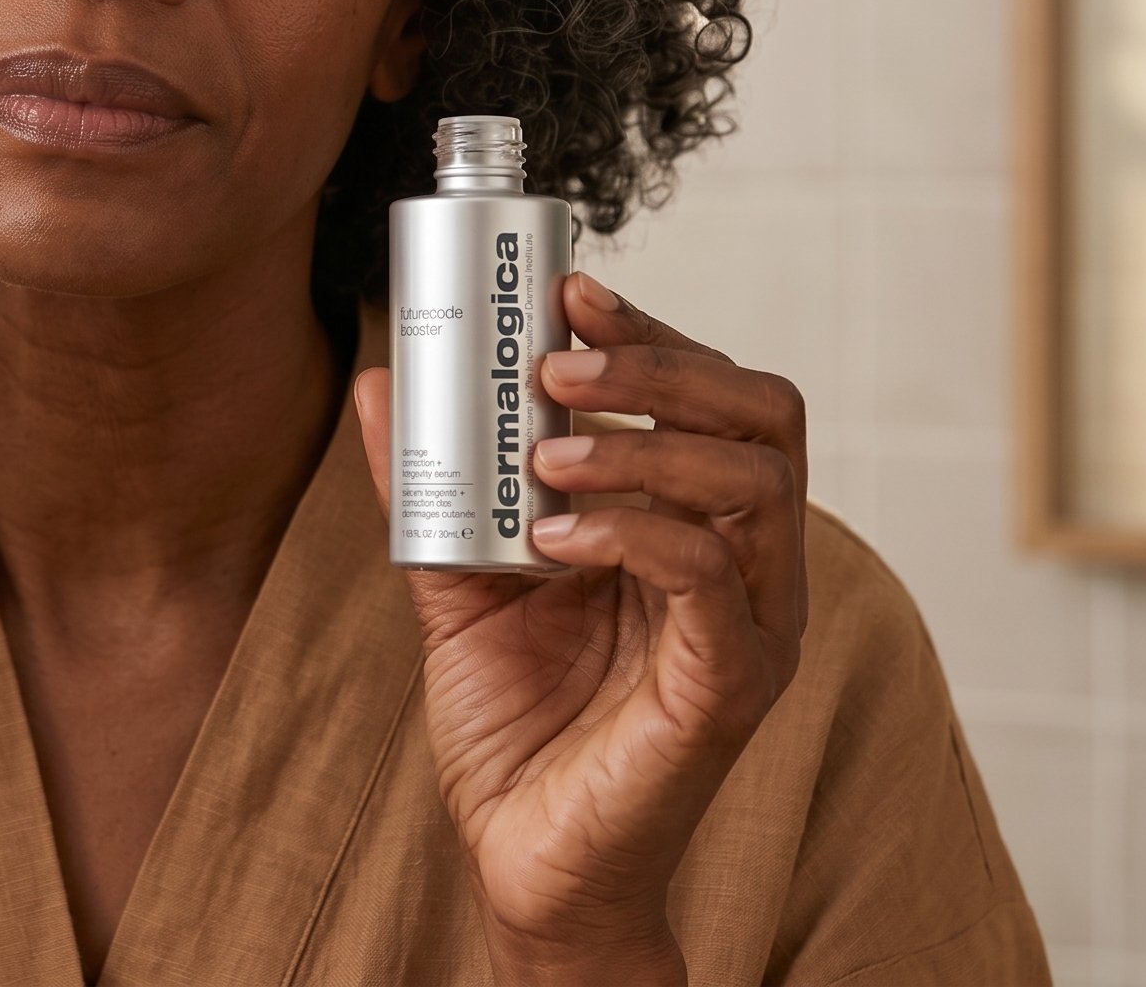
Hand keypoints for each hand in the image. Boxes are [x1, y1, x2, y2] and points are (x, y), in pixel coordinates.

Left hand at [351, 272, 808, 977]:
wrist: (522, 856)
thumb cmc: (515, 720)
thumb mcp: (460, 577)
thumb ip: (431, 482)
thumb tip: (383, 379)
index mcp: (699, 524)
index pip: (717, 394)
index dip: (653, 332)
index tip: (567, 290)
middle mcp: (747, 565)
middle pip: (762, 418)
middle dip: (662, 365)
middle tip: (555, 362)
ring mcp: (753, 626)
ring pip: (753, 484)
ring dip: (645, 442)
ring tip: (547, 450)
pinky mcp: (732, 687)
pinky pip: (711, 578)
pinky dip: (633, 532)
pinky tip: (555, 533)